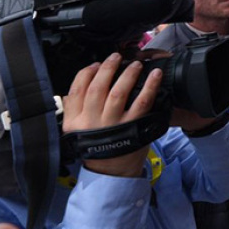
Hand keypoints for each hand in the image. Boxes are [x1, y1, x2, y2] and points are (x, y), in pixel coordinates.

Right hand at [63, 53, 160, 176]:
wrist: (111, 171)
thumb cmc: (96, 147)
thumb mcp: (75, 130)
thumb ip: (73, 108)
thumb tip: (77, 85)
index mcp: (76, 120)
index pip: (77, 88)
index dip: (87, 72)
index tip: (96, 64)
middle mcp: (92, 120)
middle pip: (98, 87)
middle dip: (108, 68)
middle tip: (117, 57)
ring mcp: (113, 123)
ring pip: (119, 91)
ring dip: (128, 74)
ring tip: (135, 64)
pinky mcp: (132, 126)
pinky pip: (142, 102)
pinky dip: (150, 86)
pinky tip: (155, 75)